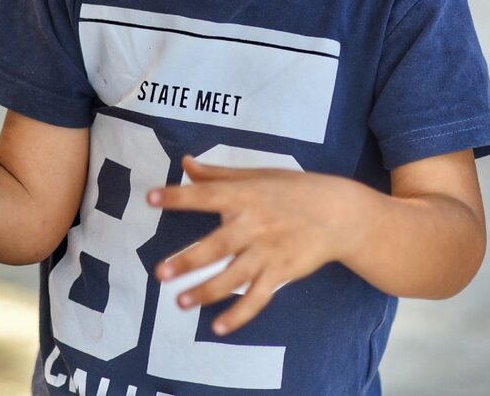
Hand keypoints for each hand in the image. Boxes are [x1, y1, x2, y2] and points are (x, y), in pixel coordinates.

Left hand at [148, 156, 351, 335]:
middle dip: (188, 261)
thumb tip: (185, 163)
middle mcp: (254, 225)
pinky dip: (239, 314)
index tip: (150, 198)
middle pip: (217, 245)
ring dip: (206, 291)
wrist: (339, 213)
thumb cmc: (292, 189)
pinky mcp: (281, 273)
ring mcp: (268, 252)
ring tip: (180, 303)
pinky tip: (218, 327)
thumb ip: (218, 175)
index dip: (178, 196)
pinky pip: (258, 298)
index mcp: (244, 195)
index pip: (205, 195)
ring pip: (233, 277)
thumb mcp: (256, 175)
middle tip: (160, 274)